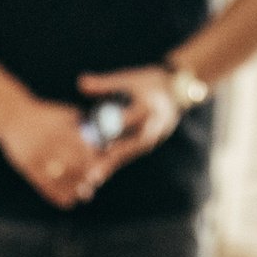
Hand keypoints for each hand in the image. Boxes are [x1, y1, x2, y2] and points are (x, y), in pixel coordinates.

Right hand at [0, 98, 105, 208]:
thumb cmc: (44, 116)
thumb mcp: (64, 114)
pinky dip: (58, 196)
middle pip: (73, 166)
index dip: (93, 161)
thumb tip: (105, 142)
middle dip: (85, 177)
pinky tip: (68, 202)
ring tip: (84, 195)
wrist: (13, 117)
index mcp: (60, 128)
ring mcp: (37, 156)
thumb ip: (83, 126)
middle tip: (94, 185)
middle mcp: (49, 142)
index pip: (83, 148)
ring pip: (60, 179)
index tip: (102, 168)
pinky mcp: (28, 167)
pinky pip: (45, 186)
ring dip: (74, 189)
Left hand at [75, 65, 182, 184]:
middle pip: (131, 143)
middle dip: (113, 155)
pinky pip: (129, 156)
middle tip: (94, 166)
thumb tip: (80, 83)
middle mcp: (154, 126)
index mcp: (150, 106)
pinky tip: (98, 176)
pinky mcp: (146, 146)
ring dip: (111, 165)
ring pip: (129, 153)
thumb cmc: (149, 83)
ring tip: (92, 178)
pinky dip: (114, 165)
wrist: (176, 93)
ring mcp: (152, 138)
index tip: (97, 134)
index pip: (132, 117)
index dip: (114, 127)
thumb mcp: (130, 78)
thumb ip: (105, 84)